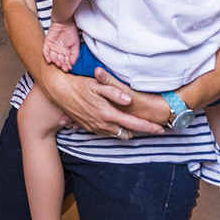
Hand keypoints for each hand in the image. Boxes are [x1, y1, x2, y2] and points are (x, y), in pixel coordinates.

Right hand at [41, 67, 165, 136]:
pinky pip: (106, 134)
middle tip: (152, 129)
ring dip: (127, 132)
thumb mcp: (97, 85)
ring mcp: (94, 127)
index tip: (161, 129)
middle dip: (140, 132)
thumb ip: (114, 92)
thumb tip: (128, 100)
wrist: (58, 91)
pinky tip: (117, 125)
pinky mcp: (88, 127)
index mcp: (108, 113)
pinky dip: (115, 131)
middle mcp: (102, 124)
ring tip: (136, 127)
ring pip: (116, 135)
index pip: (134, 124)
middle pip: (127, 133)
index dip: (149, 127)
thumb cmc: (78, 84)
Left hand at [42, 20, 79, 70]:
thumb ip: (75, 54)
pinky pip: (45, 51)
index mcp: (65, 52)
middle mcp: (58, 51)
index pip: (65, 61)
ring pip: (52, 57)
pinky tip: (49, 61)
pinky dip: (46, 56)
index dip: (67, 65)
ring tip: (58, 64)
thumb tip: (73, 63)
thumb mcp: (76, 44)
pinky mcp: (47, 42)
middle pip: (59, 60)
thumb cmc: (72, 32)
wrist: (66, 22)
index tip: (69, 69)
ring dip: (55, 61)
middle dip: (61, 64)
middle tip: (64, 68)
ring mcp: (52, 47)